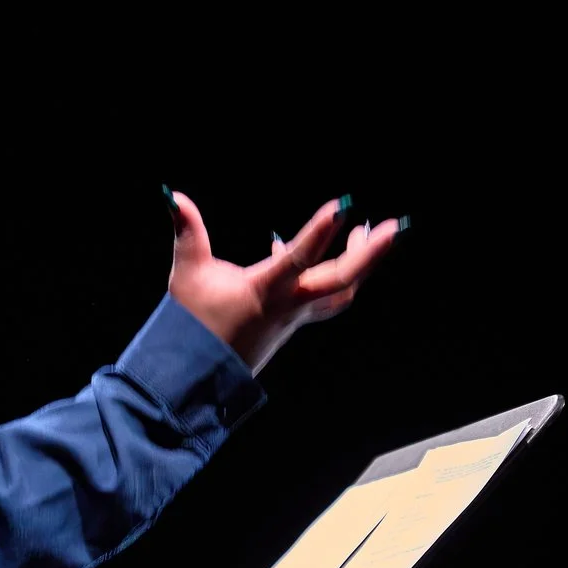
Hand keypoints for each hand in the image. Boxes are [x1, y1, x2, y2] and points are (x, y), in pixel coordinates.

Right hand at [164, 190, 398, 373]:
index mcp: (264, 291)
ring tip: (368, 234)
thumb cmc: (192, 322)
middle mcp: (288, 305)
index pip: (298, 258)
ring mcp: (296, 316)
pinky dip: (332, 274)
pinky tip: (314, 255)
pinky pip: (327, 298)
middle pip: (341, 281)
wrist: (198, 373)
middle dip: (370, 253)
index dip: (319, 231)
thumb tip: (173, 194)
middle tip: (394, 227)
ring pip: (342, 292)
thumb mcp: (187, 272)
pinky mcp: (295, 321)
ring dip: (361, 264)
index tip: (343, 205)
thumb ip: (186, 230)